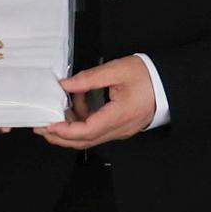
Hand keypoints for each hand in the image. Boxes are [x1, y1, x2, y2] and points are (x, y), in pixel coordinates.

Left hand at [40, 55, 158, 149]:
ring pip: (90, 137)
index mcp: (119, 116)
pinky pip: (97, 130)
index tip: (48, 125)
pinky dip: (83, 121)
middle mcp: (119, 128)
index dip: (65, 130)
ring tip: (61, 108)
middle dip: (60, 136)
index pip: (86, 131)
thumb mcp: (117, 70)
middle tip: (41, 128)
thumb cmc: (149, 76)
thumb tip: (66, 84)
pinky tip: (79, 105)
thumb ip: (90, 78)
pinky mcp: (120, 126)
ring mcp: (120, 130)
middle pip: (84, 141)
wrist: (169, 84)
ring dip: (71, 127)